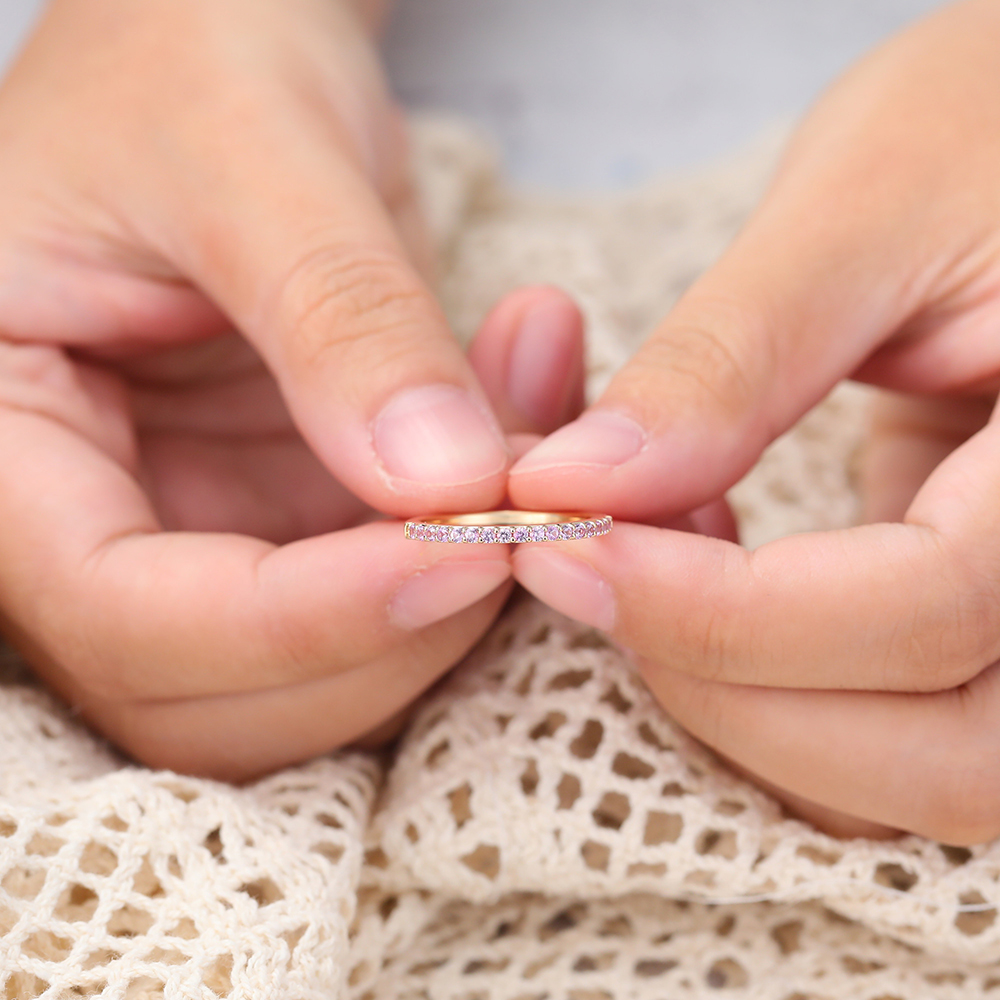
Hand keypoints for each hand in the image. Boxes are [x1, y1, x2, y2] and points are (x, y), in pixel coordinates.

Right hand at [0, 0, 589, 779]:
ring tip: (540, 434)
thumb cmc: (189, 61)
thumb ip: (339, 316)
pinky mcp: (288, 522)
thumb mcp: (250, 155)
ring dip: (456, 605)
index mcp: (3, 444)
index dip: (296, 622)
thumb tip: (444, 479)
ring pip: (322, 680)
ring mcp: (195, 535)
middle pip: (222, 695)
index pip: (120, 613)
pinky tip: (532, 415)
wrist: (226, 53)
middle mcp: (88, 523)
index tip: (465, 557)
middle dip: (392, 639)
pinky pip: (394, 600)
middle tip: (523, 514)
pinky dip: (479, 545)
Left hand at [508, 0, 999, 843]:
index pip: (932, 610)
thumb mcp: (867, 206)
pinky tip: (704, 571)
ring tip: (648, 565)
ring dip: (752, 707)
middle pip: (947, 756)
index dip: (723, 611)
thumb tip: (571, 489)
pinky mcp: (995, 605)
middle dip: (734, 690)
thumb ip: (728, 360)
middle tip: (591, 577)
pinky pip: (894, 716)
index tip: (566, 545)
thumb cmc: (994, 119)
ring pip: (921, 771)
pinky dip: (777, 687)